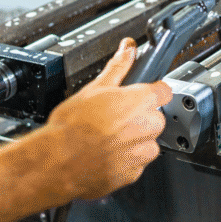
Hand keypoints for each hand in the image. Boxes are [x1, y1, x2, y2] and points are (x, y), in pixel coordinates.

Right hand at [41, 37, 171, 200]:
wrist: (56, 161)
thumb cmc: (72, 126)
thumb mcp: (95, 87)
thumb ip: (118, 66)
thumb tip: (128, 48)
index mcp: (142, 101)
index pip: (164, 91)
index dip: (152, 92)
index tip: (141, 95)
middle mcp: (147, 126)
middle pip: (156, 118)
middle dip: (140, 117)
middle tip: (115, 118)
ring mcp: (141, 152)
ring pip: (148, 142)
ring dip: (135, 140)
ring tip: (108, 138)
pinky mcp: (133, 174)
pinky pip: (137, 164)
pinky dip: (125, 160)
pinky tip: (106, 154)